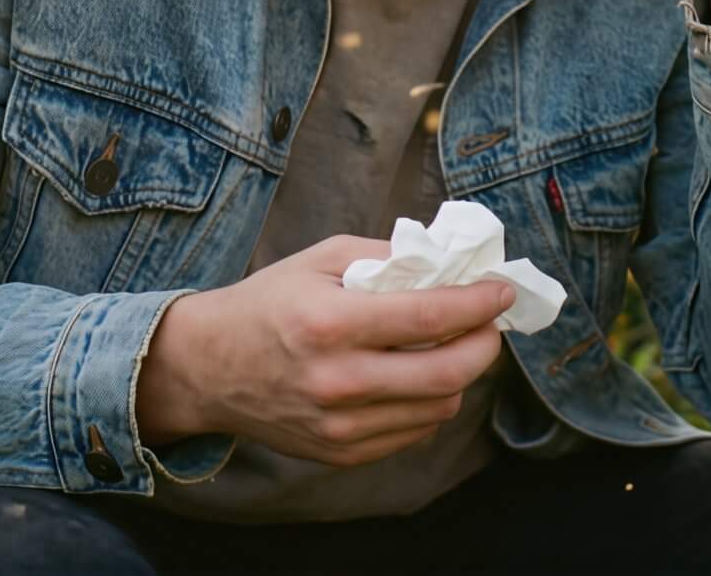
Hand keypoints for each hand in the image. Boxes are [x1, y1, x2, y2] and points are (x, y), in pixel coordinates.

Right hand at [138, 235, 513, 465]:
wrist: (208, 368)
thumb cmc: (266, 304)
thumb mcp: (319, 259)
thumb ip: (385, 257)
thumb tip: (449, 262)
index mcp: (329, 323)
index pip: (429, 316)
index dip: (478, 303)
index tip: (502, 290)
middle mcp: (337, 380)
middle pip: (447, 373)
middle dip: (485, 345)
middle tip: (490, 324)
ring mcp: (340, 425)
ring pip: (438, 407)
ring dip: (461, 375)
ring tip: (455, 346)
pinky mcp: (342, 453)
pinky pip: (413, 431)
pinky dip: (430, 402)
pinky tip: (419, 375)